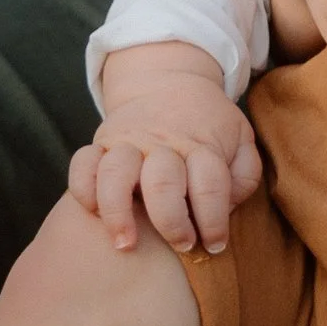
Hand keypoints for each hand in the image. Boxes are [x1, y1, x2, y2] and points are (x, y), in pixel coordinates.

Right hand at [70, 46, 263, 252]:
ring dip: (118, 212)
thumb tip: (226, 209)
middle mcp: (162, 142)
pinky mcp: (100, 142)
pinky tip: (93, 213)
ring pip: (115, 173)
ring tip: (126, 244)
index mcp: (200, 144)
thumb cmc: (207, 123)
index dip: (214, 220)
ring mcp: (127, 141)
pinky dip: (83, 189)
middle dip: (172, 222)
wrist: (168, 80)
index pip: (210, 184)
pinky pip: (82, 164)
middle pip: (163, 182)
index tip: (215, 245)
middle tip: (181, 245)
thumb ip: (244, 174)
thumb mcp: (240, 138)